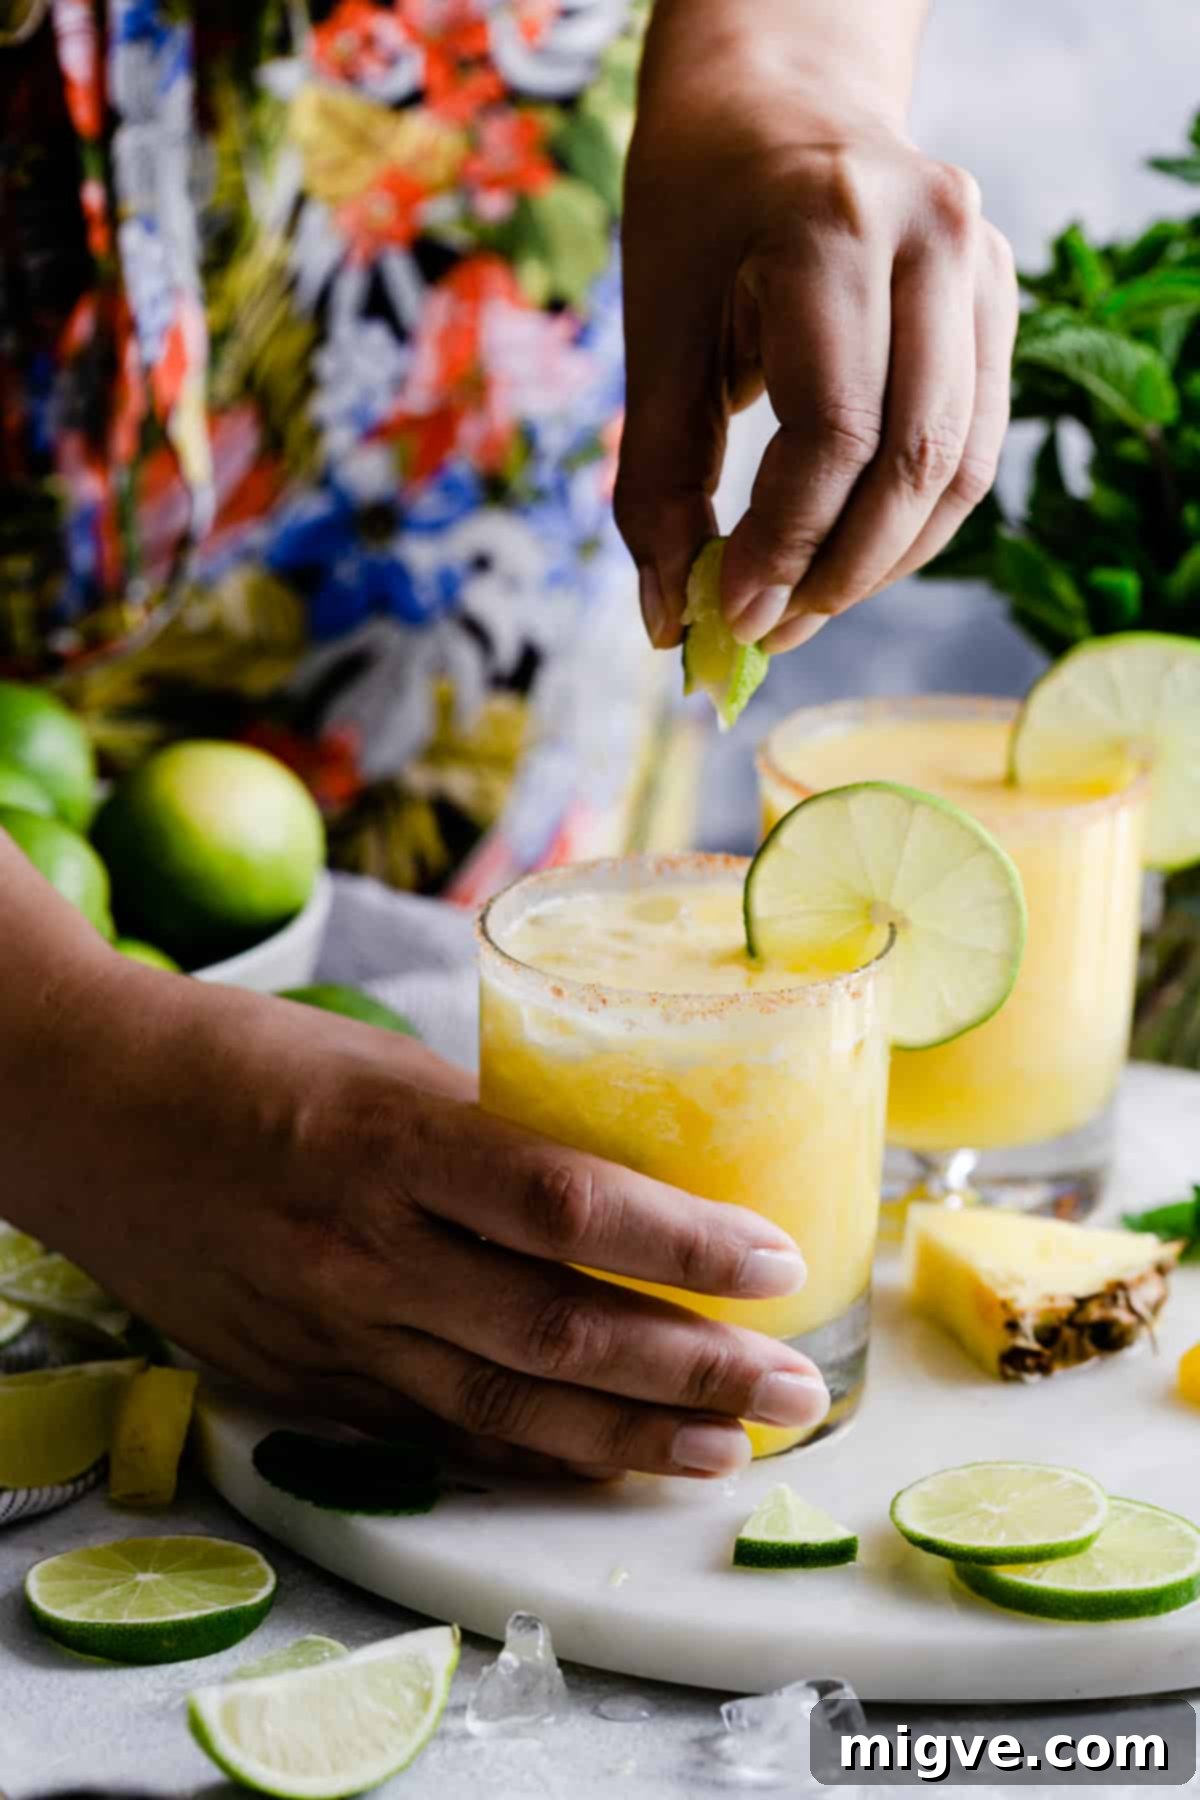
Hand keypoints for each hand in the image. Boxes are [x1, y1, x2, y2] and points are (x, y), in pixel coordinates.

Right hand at [11, 952, 827, 1479]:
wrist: (88, 1114)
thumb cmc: (242, 1061)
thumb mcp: (382, 1067)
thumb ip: (485, 1140)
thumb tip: (604, 1189)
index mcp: (393, 1142)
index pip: (568, 1206)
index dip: (683, 1246)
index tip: (777, 1263)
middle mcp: (366, 1251)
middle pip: (559, 1333)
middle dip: (694, 1372)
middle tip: (794, 1388)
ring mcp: (331, 1331)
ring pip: (505, 1410)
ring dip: (630, 1439)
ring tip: (726, 1450)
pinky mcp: (302, 1383)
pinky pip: (435, 1434)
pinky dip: (529, 1455)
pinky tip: (601, 1463)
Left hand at [615, 53, 1017, 652]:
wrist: (777, 103)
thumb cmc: (700, 211)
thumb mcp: (654, 332)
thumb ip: (655, 481)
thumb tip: (671, 623)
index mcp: (833, 223)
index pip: (836, 430)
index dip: (785, 544)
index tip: (730, 616)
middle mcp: (934, 236)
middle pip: (914, 461)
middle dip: (836, 573)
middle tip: (766, 633)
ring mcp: (985, 266)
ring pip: (961, 469)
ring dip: (881, 564)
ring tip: (801, 608)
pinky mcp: (1001, 303)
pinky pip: (974, 448)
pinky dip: (912, 522)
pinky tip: (847, 554)